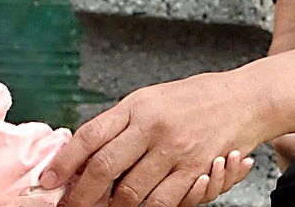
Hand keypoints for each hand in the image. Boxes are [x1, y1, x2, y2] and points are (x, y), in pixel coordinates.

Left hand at [44, 71, 268, 206]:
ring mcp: (175, 149)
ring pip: (130, 194)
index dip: (64, 163)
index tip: (49, 182)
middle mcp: (153, 126)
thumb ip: (121, 124)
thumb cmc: (196, 99)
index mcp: (137, 105)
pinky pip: (163, 203)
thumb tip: (84, 151)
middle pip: (104, 169)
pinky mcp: (196, 169)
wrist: (245, 99)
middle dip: (81, 195)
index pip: (90, 136)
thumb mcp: (152, 99)